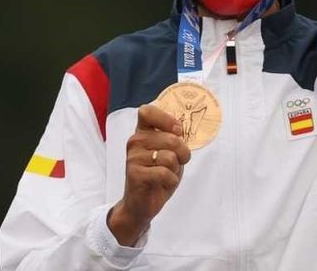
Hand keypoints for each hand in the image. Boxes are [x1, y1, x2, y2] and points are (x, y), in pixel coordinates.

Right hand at [107, 105, 191, 245]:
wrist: (141, 204)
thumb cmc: (157, 175)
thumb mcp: (169, 153)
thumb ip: (173, 139)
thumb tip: (180, 130)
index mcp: (142, 132)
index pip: (147, 111)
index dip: (166, 119)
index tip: (177, 131)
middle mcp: (135, 141)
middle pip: (171, 138)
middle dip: (183, 153)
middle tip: (177, 163)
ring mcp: (133, 157)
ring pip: (170, 157)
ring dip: (175, 169)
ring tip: (166, 174)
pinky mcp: (135, 174)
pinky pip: (165, 173)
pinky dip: (170, 181)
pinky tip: (161, 184)